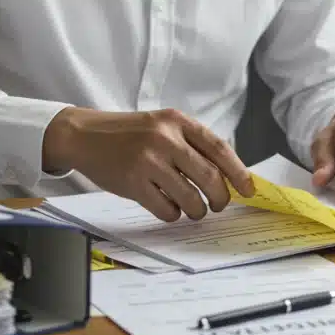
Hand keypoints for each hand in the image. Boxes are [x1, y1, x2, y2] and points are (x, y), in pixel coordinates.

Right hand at [42, 107, 254, 221]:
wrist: (85, 135)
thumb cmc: (129, 134)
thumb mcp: (162, 126)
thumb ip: (191, 144)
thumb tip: (227, 175)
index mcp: (177, 121)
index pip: (219, 148)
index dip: (239, 172)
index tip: (249, 189)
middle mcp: (165, 138)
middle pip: (210, 177)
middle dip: (221, 198)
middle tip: (219, 205)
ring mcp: (148, 161)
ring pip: (190, 197)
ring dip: (197, 210)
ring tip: (192, 208)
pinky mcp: (132, 182)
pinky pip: (166, 209)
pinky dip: (172, 213)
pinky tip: (167, 206)